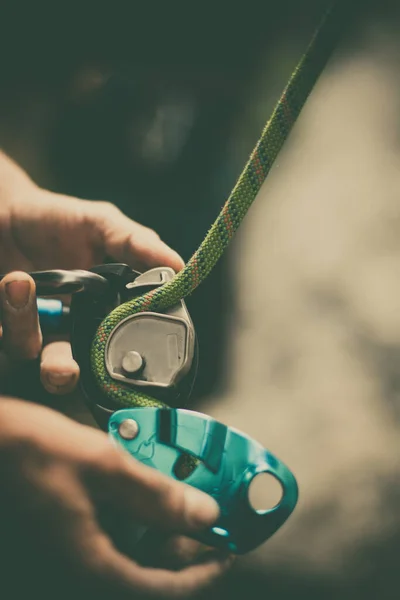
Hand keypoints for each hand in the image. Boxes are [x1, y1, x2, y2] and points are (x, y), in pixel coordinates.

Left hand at [0, 151, 183, 393]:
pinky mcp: (2, 323)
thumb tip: (178, 266)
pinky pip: (1, 333)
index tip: (117, 352)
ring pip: (28, 351)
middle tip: (63, 370)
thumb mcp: (101, 224)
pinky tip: (11, 281)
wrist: (7, 211)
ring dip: (22, 321)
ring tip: (20, 280)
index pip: (113, 347)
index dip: (116, 358)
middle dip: (63, 372)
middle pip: (68, 369)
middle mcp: (65, 327)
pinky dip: (6, 311)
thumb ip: (136, 244)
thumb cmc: (58, 220)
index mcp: (99, 312)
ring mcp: (30, 327)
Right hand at [0, 399, 230, 599]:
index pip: (162, 591)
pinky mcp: (61, 534)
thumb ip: (156, 494)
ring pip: (128, 554)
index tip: (227, 551)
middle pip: (147, 572)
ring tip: (177, 493)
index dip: (203, 573)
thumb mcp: (101, 465)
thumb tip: (204, 514)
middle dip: (182, 543)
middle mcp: (78, 567)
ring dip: (158, 527)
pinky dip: (132, 516)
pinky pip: (107, 538)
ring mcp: (67, 553)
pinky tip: (138, 486)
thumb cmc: (24, 451)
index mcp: (89, 565)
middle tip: (204, 511)